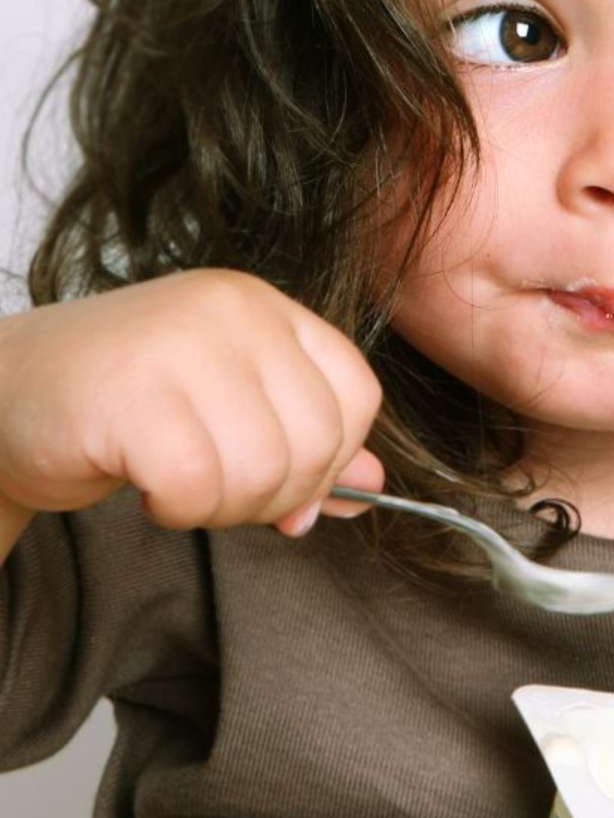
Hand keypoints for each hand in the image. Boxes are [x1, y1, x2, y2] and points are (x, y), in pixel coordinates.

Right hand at [0, 269, 383, 543]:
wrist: (3, 393)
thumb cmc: (126, 404)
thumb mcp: (231, 408)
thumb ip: (307, 443)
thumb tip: (373, 489)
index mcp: (266, 307)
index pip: (357, 394)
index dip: (336, 459)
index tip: (289, 485)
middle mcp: (233, 310)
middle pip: (319, 440)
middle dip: (276, 494)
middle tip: (219, 491)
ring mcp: (182, 343)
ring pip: (264, 470)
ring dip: (223, 506)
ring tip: (178, 484)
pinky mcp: (131, 393)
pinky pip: (197, 487)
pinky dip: (177, 509)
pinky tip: (145, 486)